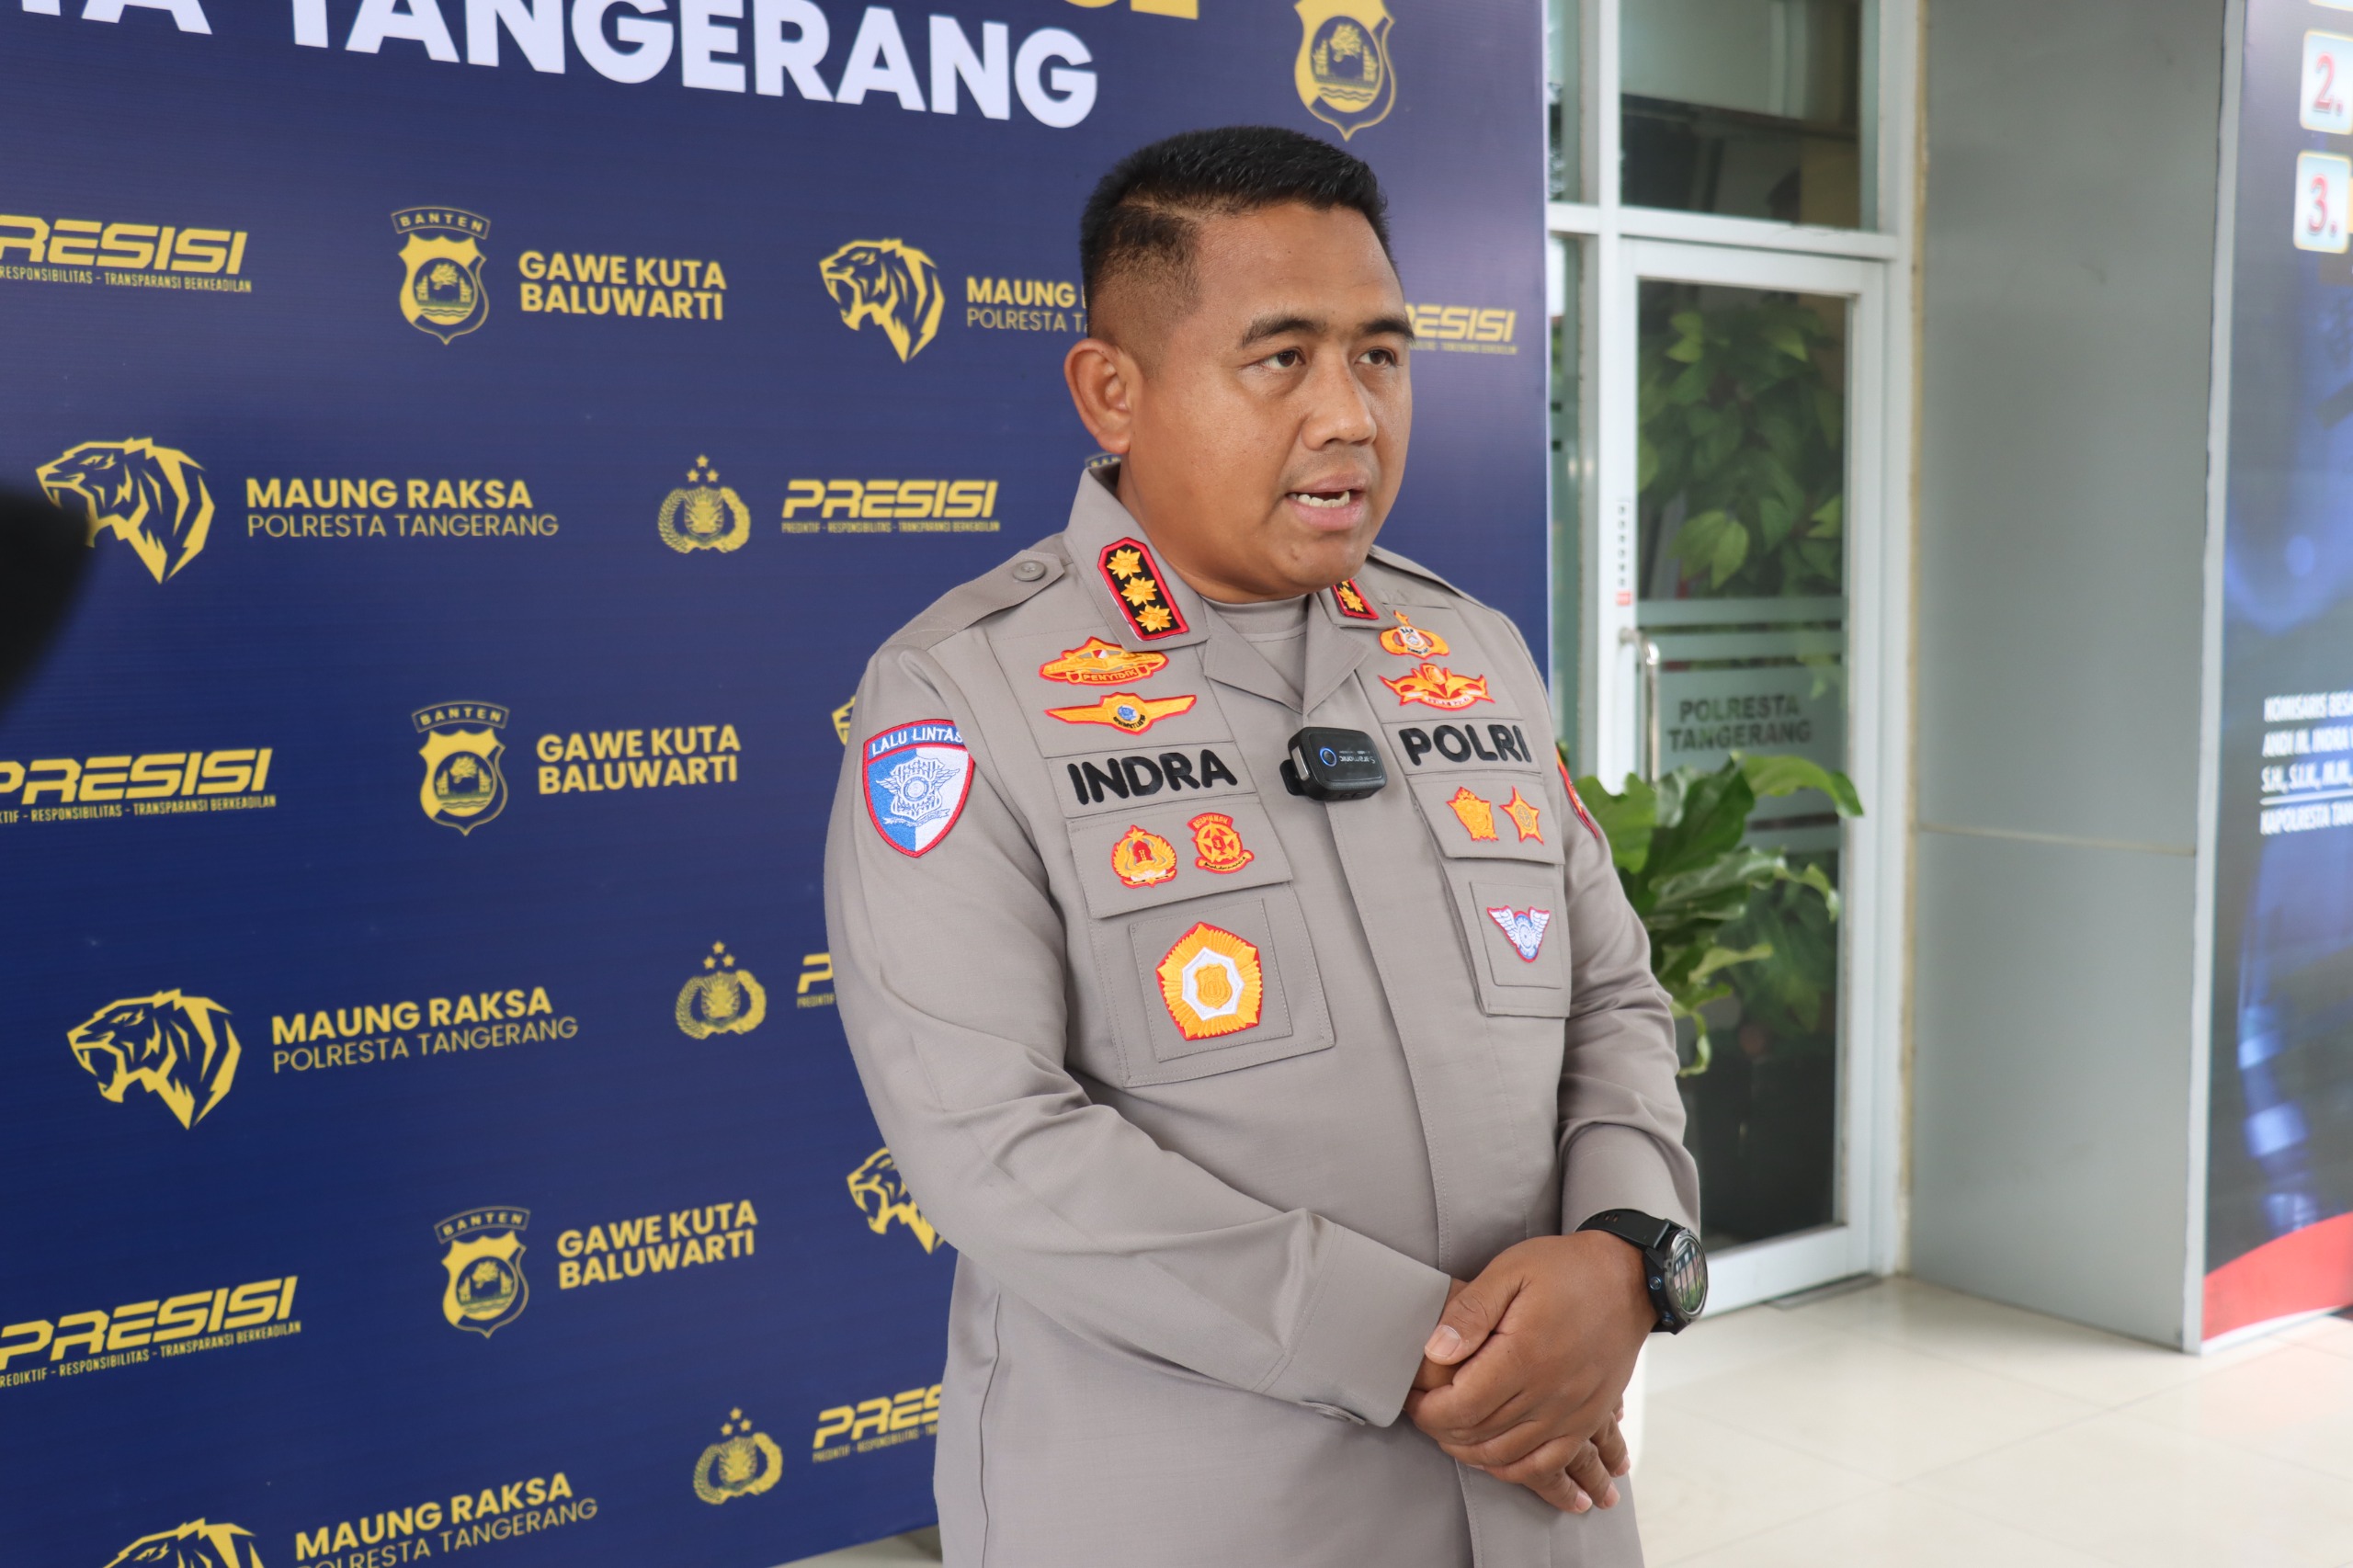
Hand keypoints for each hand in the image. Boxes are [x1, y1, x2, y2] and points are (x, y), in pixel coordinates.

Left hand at [1404, 1234, 1651, 1502]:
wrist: (1629, 1280)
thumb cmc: (1566, 1269)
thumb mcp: (1511, 1270)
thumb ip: (1471, 1311)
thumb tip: (1436, 1351)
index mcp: (1525, 1355)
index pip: (1462, 1407)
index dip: (1428, 1411)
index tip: (1413, 1400)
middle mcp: (1550, 1393)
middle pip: (1480, 1435)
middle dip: (1442, 1430)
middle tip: (1423, 1414)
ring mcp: (1572, 1412)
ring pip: (1509, 1456)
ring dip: (1471, 1452)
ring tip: (1449, 1433)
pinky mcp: (1588, 1419)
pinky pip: (1548, 1463)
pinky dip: (1516, 1470)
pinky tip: (1495, 1460)